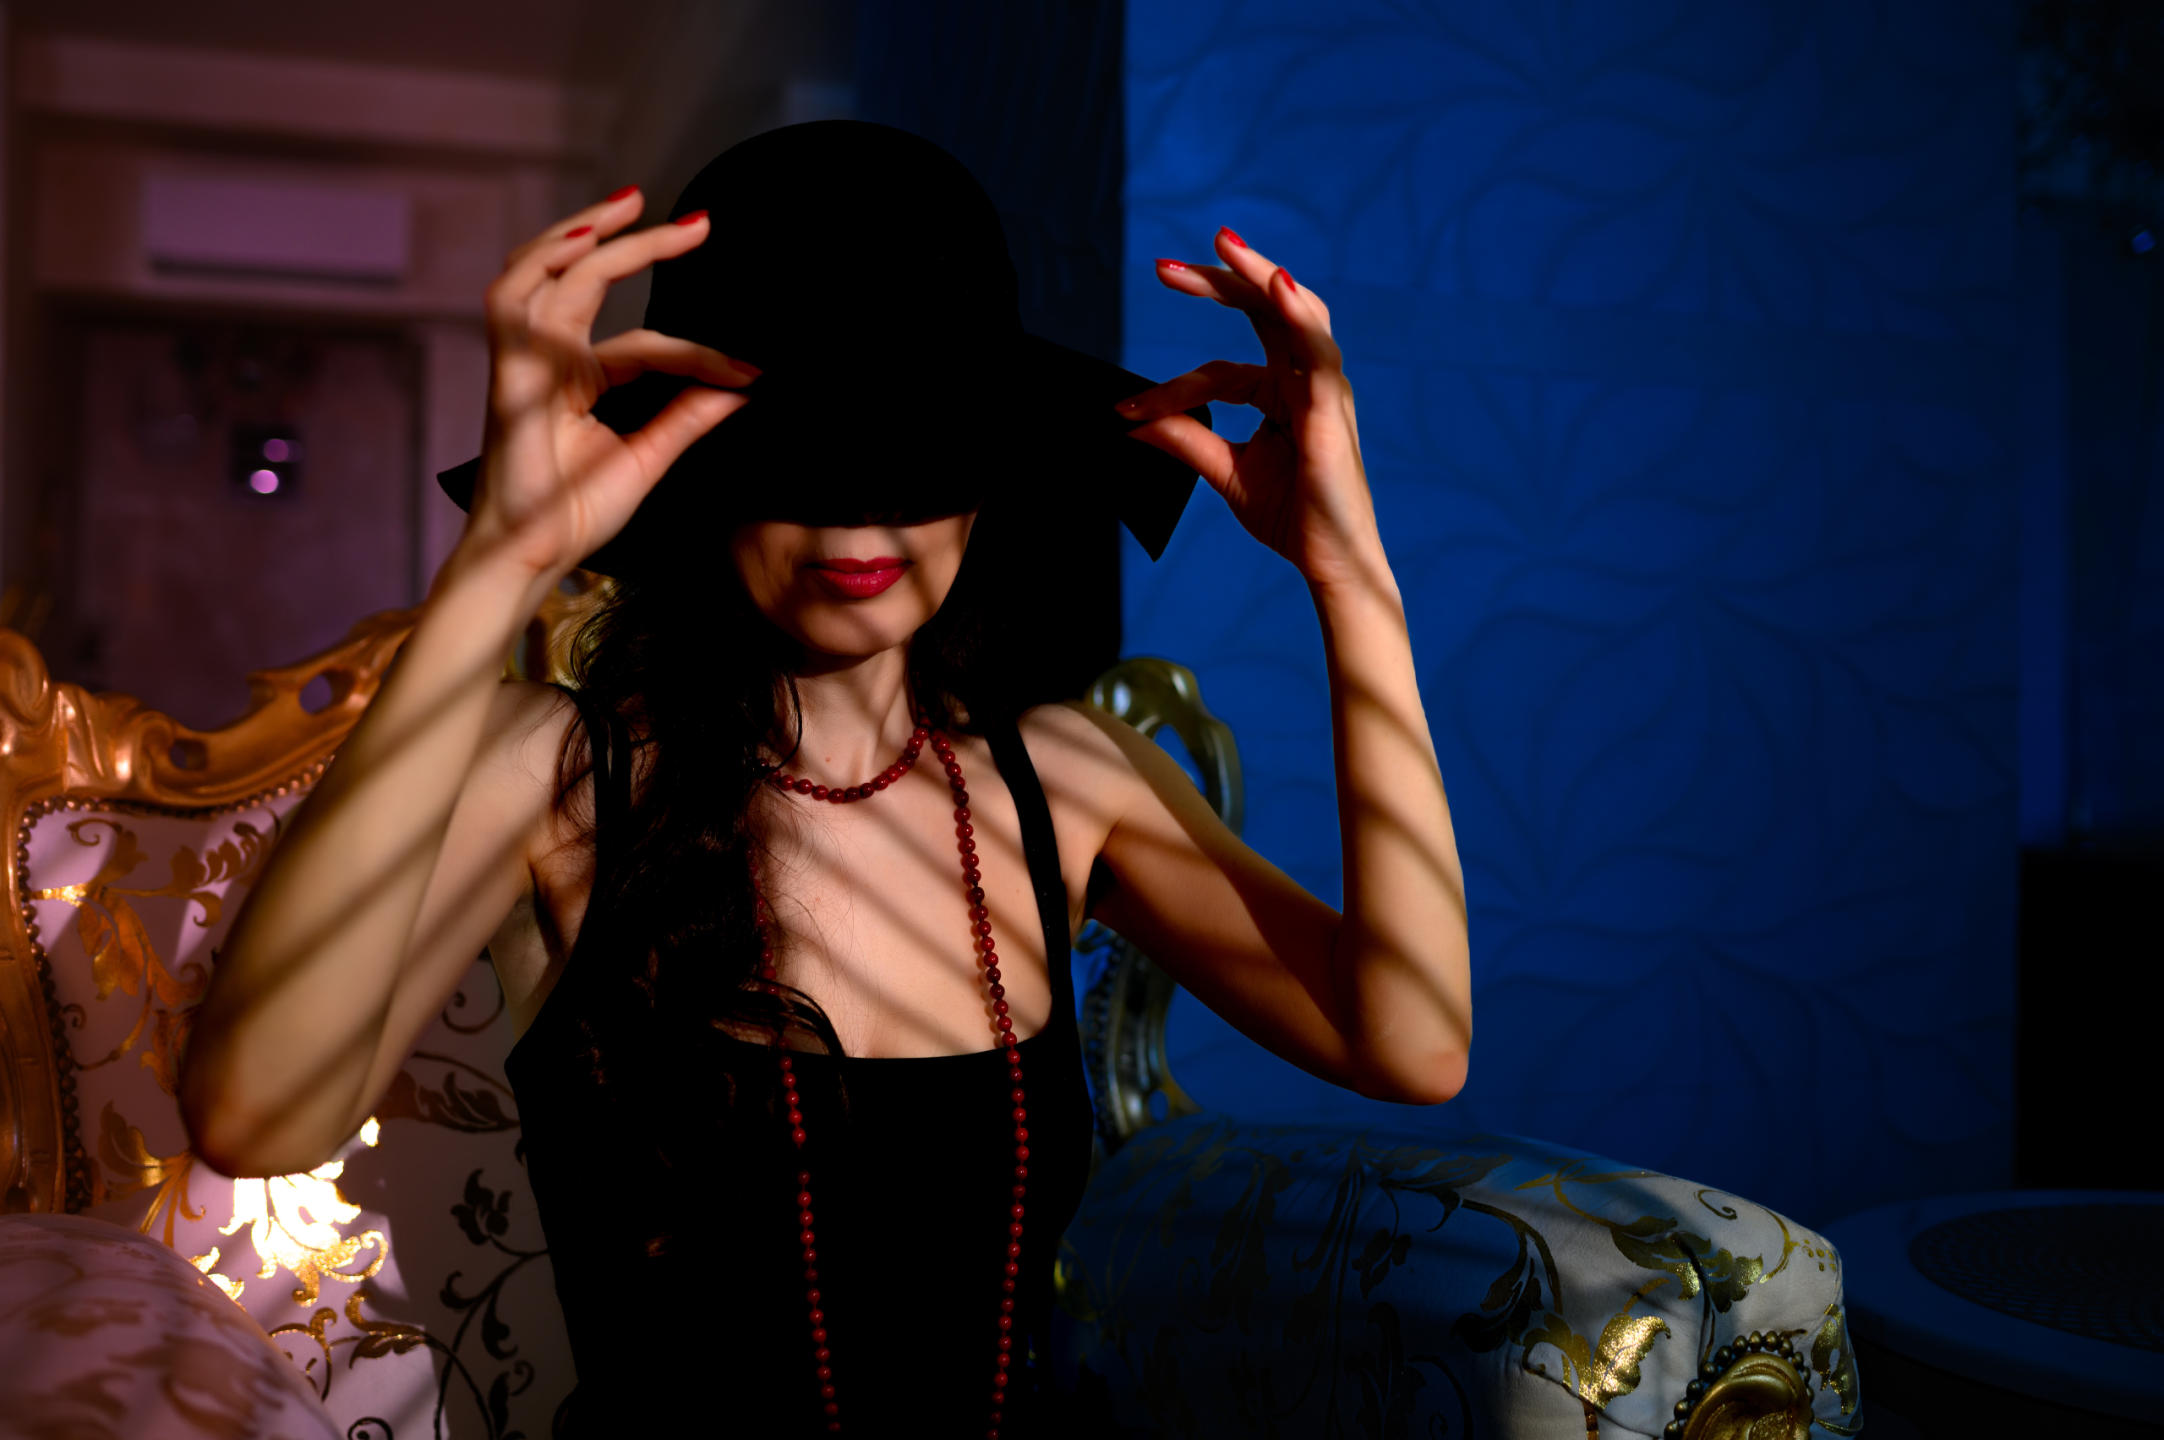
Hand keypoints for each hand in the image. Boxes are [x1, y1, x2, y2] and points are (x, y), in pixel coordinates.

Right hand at [463, 190, 761, 579]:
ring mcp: (524, 362)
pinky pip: (513, 305)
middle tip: (698, 221)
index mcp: (577, 378)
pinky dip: (542, 267)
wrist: (532, 557)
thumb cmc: (574, 513)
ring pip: (542, 272)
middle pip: (587, 278)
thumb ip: (688, 416)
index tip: (754, 369)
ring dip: (582, 232)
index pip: (646, 345)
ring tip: (631, 206)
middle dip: (638, 241)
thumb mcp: (649, 456)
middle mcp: (548, 359)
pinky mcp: (507, 374)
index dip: (701, 355)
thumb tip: (742, 384)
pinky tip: (584, 245)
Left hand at [1113, 228, 1383, 590]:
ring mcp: (1322, 388)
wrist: (1329, 563)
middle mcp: (1304, 379)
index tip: (1125, 412)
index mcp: (1281, 392)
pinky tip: (1276, 283)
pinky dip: (1297, 312)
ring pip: (1293, 312)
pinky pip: (1316, 349)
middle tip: (1164, 267)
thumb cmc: (1292, 516)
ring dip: (1256, 274)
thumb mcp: (1224, 470)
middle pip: (1261, 311)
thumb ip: (1184, 437)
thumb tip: (1129, 421)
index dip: (1171, 388)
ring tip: (1222, 244)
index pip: (1219, 371)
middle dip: (1216, 282)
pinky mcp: (1331, 407)